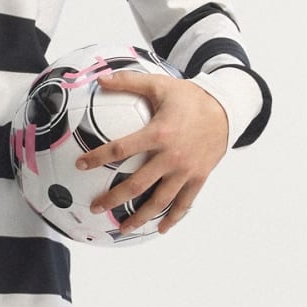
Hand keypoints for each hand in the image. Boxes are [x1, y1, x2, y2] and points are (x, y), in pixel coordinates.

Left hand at [73, 72, 229, 234]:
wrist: (227, 109)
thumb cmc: (190, 97)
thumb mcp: (160, 84)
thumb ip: (129, 82)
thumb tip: (99, 77)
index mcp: (159, 133)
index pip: (121, 149)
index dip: (98, 157)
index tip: (80, 165)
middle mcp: (171, 156)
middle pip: (136, 184)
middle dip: (113, 198)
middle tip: (94, 207)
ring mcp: (186, 170)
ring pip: (159, 201)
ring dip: (139, 217)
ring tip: (122, 228)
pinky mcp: (198, 177)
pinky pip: (184, 204)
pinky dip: (172, 218)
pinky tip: (160, 230)